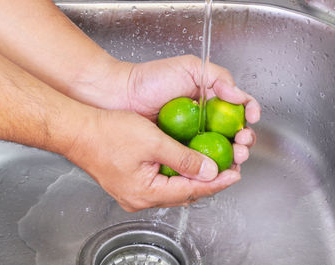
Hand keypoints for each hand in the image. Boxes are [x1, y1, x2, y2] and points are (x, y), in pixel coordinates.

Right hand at [67, 109, 239, 211]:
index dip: (216, 182)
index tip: (234, 174)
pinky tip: (183, 162)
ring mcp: (132, 193)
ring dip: (191, 177)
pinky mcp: (128, 183)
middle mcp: (139, 198)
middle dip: (206, 181)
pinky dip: (175, 173)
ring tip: (209, 165)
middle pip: (183, 193)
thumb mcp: (153, 141)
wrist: (77, 130)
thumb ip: (184, 157)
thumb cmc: (107, 133)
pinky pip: (159, 182)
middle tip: (226, 169)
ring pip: (172, 188)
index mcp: (146, 193)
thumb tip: (209, 170)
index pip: (192, 191)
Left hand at [124, 55, 260, 170]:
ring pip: (218, 151)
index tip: (251, 120)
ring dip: (232, 156)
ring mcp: (191, 137)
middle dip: (244, 141)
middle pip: (233, 134)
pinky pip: (197, 162)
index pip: (238, 110)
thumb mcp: (190, 68)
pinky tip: (215, 168)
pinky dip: (209, 166)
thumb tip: (239, 97)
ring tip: (235, 157)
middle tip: (242, 144)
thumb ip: (218, 77)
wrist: (122, 96)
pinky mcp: (177, 151)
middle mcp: (203, 120)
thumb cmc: (151, 79)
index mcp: (210, 100)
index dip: (249, 115)